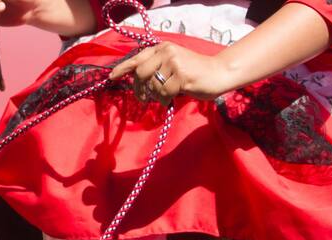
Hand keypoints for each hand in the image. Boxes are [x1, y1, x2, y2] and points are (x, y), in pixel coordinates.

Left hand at [109, 42, 236, 102]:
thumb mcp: (173, 65)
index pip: (137, 58)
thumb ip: (156, 69)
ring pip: (152, 86)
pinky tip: (174, 97)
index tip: (112, 77)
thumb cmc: (194, 72)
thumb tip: (136, 83)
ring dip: (157, 96)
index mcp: (162, 48)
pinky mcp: (181, 76)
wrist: (219, 73)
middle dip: (139, 88)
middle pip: (141, 74)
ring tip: (167, 95)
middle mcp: (166, 52)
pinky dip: (165, 100)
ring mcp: (174, 63)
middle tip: (143, 98)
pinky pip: (163, 93)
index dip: (123, 68)